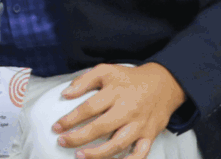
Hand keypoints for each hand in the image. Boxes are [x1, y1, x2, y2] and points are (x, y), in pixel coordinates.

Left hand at [53, 62, 184, 158]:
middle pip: (101, 128)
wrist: (164, 84)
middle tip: (62, 141)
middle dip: (78, 138)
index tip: (57, 127)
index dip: (70, 119)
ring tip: (80, 156)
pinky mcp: (150, 135)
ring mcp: (139, 125)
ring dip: (98, 154)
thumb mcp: (106, 70)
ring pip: (118, 144)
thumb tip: (65, 94)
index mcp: (115, 93)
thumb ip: (84, 81)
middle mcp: (127, 110)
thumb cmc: (130, 78)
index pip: (88, 108)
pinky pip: (141, 153)